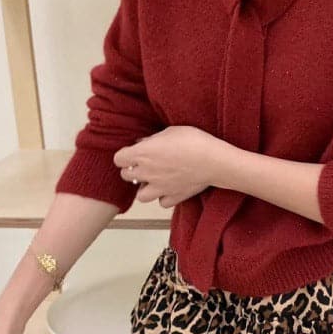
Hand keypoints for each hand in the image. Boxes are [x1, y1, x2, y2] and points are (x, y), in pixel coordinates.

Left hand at [114, 125, 230, 207]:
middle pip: (126, 176)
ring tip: (154, 180)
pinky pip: (161, 202)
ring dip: (145, 188)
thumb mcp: (170, 131)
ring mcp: (159, 188)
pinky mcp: (173, 197)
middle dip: (133, 170)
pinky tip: (170, 188)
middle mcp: (147, 173)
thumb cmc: (194, 141)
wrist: (213, 160)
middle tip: (144, 164)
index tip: (133, 152)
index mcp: (142, 154)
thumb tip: (143, 143)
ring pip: (140, 195)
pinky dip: (164, 197)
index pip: (118, 159)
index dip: (125, 155)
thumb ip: (153, 139)